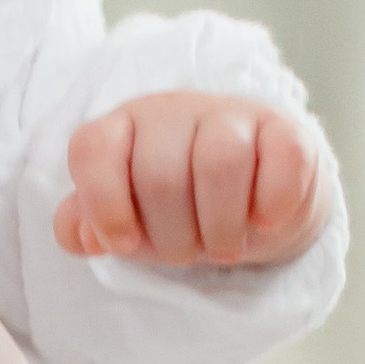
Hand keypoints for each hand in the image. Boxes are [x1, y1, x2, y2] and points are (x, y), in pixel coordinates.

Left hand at [55, 93, 330, 268]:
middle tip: (189, 252)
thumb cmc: (180, 210)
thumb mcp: (129, 222)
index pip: (92, 149)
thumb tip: (78, 234)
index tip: (124, 244)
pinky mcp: (286, 130)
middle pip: (159, 176)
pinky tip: (264, 222)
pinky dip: (273, 204)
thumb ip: (88, 225)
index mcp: (123, 129)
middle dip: (173, 237)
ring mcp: (232, 114)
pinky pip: (283, 158)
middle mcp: (173, 111)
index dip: (103, 204)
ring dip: (221, 229)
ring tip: (225, 247)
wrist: (257, 208)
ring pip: (220, 164)